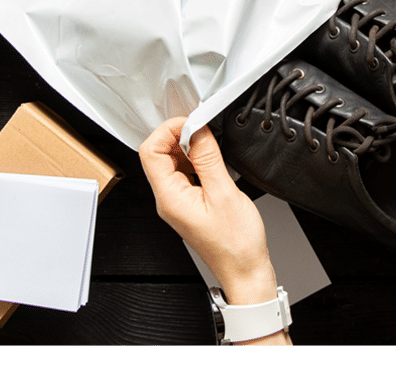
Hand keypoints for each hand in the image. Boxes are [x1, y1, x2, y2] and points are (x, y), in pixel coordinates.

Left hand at [138, 117, 276, 305]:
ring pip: (171, 162)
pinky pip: (183, 173)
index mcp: (169, 197)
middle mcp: (167, 199)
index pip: (150, 151)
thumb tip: (198, 130)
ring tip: (210, 149)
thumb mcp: (224, 193)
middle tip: (203, 132)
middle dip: (179, 137)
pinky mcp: (187, 202)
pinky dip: (195, 161)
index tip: (190, 124)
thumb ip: (208, 158)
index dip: (168, 131)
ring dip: (188, 148)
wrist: (245, 271)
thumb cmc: (236, 245)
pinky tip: (212, 163)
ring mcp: (176, 201)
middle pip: (158, 154)